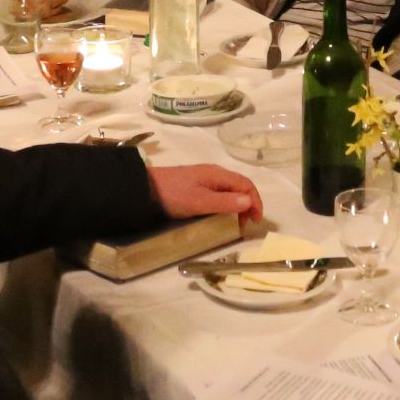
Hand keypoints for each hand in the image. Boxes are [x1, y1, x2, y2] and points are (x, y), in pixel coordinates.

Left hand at [148, 164, 263, 224]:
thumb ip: (224, 202)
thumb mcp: (199, 201)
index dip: (255, 202)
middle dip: (248, 204)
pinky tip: (221, 215)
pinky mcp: (196, 186)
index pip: (246, 185)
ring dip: (238, 205)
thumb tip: (249, 202)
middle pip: (240, 186)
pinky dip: (226, 204)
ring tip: (236, 222)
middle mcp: (214, 174)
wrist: (144, 189)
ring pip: (230, 190)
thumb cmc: (173, 195)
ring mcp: (204, 179)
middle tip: (247, 225)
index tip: (256, 222)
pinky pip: (219, 193)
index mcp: (218, 174)